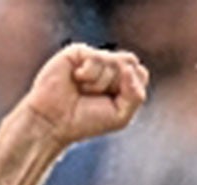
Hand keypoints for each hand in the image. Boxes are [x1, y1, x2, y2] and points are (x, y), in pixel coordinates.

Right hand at [21, 45, 148, 148]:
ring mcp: (93, 58)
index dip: (131, 88)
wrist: (56, 120)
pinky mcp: (78, 52)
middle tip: (98, 96)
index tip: (114, 102)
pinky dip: (89, 75)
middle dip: (117, 85)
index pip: (141, 73)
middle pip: (130, 63)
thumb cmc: (88, 120)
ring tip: (84, 90)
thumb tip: (130, 68)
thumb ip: (135, 95)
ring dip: (100, 83)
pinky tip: (76, 79)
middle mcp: (109, 66)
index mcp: (123, 81)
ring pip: (114, 61)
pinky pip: (96, 57)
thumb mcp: (121, 115)